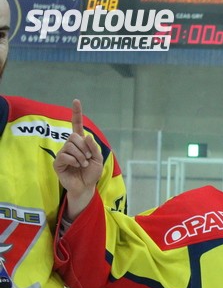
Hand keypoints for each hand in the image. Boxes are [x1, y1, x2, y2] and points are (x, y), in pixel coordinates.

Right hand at [53, 99, 102, 218]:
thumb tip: (86, 136)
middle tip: (87, 159)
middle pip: (74, 136)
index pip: (77, 125)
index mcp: (80, 143)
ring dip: (80, 156)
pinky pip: (65, 155)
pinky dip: (74, 161)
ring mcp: (63, 153)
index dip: (76, 113)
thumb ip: (94, 148)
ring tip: (82, 165)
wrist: (86, 186)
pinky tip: (76, 166)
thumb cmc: (91, 173)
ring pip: (70, 145)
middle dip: (84, 148)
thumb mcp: (97, 159)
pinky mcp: (58, 162)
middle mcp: (70, 145)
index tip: (76, 101)